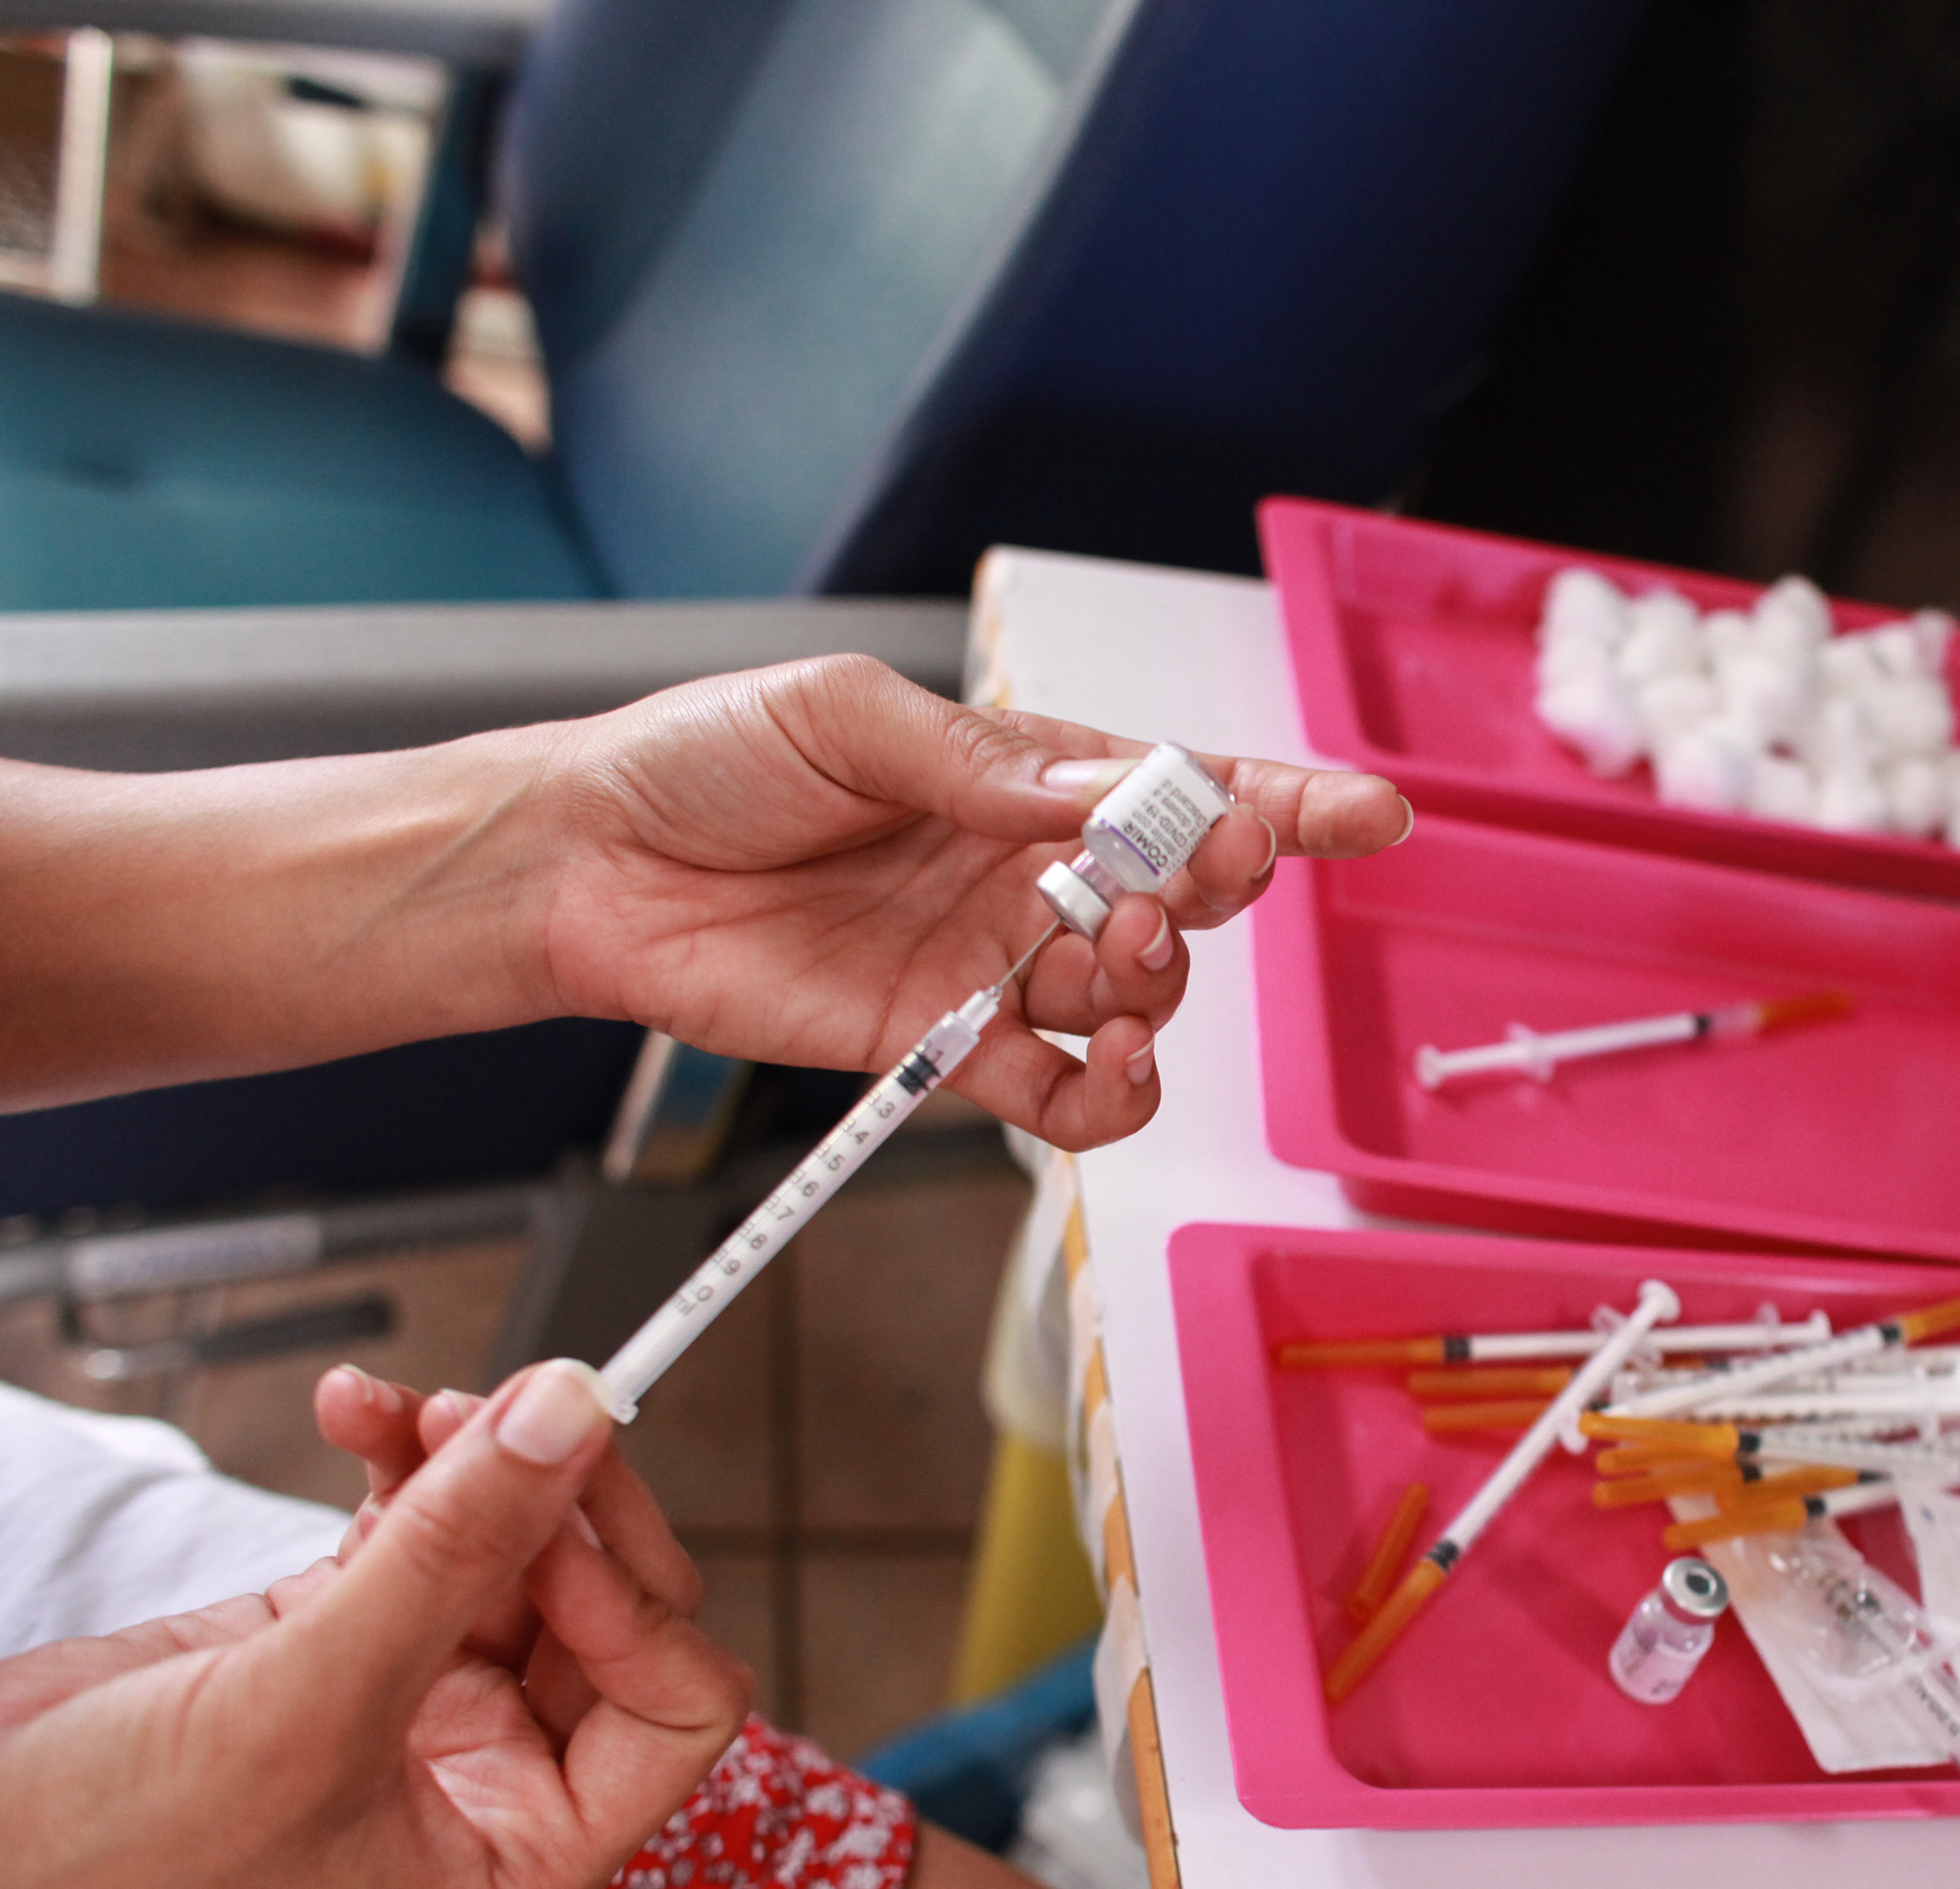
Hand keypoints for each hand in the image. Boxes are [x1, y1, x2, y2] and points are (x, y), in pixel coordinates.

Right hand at [0, 1359, 748, 1888]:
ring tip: (406, 1405)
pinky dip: (401, 1457)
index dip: (632, 1602)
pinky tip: (352, 1407)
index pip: (677, 1708)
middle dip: (560, 1500)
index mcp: (524, 1852)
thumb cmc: (108, 1862)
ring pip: (514, 1542)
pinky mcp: (344, 1633)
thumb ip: (451, 1550)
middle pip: (609, 1603)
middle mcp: (491, 1779)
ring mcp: (419, 1699)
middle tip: (503, 1410)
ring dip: (474, 1457)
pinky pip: (423, 1521)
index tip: (551, 1521)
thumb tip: (570, 1420)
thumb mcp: (305, 1701)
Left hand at [527, 658, 1411, 1148]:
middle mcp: (1026, 874)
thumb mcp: (845, 718)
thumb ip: (979, 765)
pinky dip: (1106, 1099)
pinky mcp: (940, 1049)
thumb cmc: (706, 760)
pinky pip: (1057, 1093)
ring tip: (1119, 962)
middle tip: (1200, 871)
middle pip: (1180, 896)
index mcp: (1023, 776)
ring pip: (1133, 999)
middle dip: (1218, 886)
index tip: (1371, 815)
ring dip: (1159, 987)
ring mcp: (991, 966)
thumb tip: (1098, 792)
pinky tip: (1113, 1073)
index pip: (1178, 786)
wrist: (589, 861)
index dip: (1283, 801)